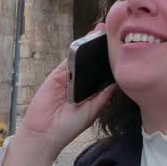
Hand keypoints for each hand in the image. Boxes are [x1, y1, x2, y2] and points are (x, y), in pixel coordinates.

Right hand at [3, 25, 116, 165]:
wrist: (44, 133)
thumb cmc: (69, 126)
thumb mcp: (91, 111)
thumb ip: (103, 96)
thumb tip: (117, 82)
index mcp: (92, 92)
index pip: (103, 74)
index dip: (111, 62)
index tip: (122, 50)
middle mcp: (81, 83)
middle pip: (92, 63)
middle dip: (101, 49)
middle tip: (113, 34)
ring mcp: (68, 78)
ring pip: (79, 59)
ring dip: (88, 45)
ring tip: (100, 31)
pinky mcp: (56, 76)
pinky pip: (66, 62)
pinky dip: (73, 52)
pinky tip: (83, 42)